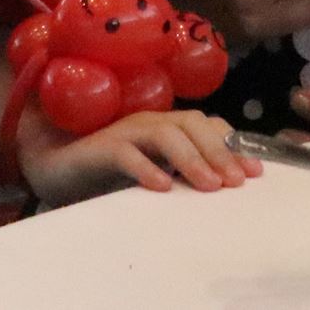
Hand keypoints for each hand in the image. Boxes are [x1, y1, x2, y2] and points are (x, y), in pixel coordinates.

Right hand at [18, 105, 254, 206]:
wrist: (55, 164)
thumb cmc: (109, 170)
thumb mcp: (154, 170)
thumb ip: (181, 171)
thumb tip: (223, 188)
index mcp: (167, 124)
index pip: (208, 125)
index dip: (234, 145)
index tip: (255, 173)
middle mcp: (150, 121)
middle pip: (193, 124)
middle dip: (220, 152)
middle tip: (236, 183)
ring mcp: (125, 130)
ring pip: (165, 135)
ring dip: (192, 159)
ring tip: (209, 187)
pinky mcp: (100, 147)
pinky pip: (126, 153)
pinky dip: (146, 168)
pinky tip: (162, 187)